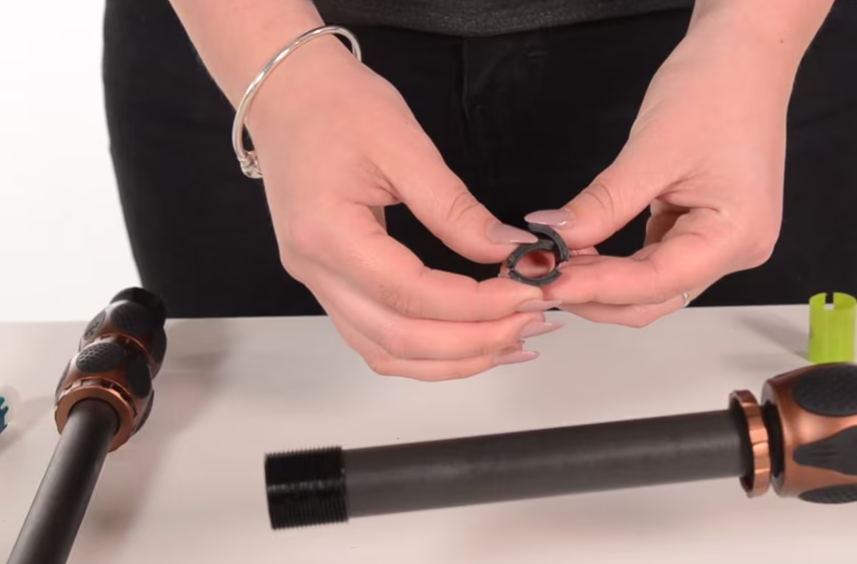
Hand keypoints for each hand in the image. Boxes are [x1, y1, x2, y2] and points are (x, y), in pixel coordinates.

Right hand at [246, 39, 561, 379]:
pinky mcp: (328, 283)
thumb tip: (512, 250)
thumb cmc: (338, 106)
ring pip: (386, 352)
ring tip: (512, 340)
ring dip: (453, 358)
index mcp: (328, 233)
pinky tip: (469, 339)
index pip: (411, 294)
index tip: (529, 293)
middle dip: (474, 341)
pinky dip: (426, 352)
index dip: (476, 305)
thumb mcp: (405, 146)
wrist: (287, 93)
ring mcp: (317, 283)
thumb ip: (456, 209)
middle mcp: (314, 270)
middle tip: (532, 323)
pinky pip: (375, 338)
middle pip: (398, 340)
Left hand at [526, 2, 825, 326]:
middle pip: (655, 299)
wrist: (745, 55)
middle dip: (595, 296)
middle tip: (540, 279)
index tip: (547, 282)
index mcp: (736, 236)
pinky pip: (655, 263)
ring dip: (602, 283)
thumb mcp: (651, 150)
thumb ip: (603, 204)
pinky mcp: (704, 231)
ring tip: (553, 265)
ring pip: (652, 288)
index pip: (655, 283)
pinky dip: (616, 265)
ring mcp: (722, 244)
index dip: (597, 288)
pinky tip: (582, 253)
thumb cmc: (715, 90)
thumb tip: (553, 238)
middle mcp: (737, 251)